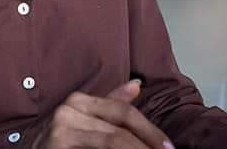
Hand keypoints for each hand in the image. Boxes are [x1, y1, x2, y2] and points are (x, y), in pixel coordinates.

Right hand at [32, 79, 174, 148]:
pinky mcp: (57, 147)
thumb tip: (137, 84)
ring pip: (113, 142)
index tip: (169, 148)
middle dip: (147, 146)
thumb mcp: (83, 121)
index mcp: (78, 101)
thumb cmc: (57, 145)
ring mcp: (60, 131)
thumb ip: (110, 104)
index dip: (150, 131)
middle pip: (120, 130)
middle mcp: (67, 111)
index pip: (124, 112)